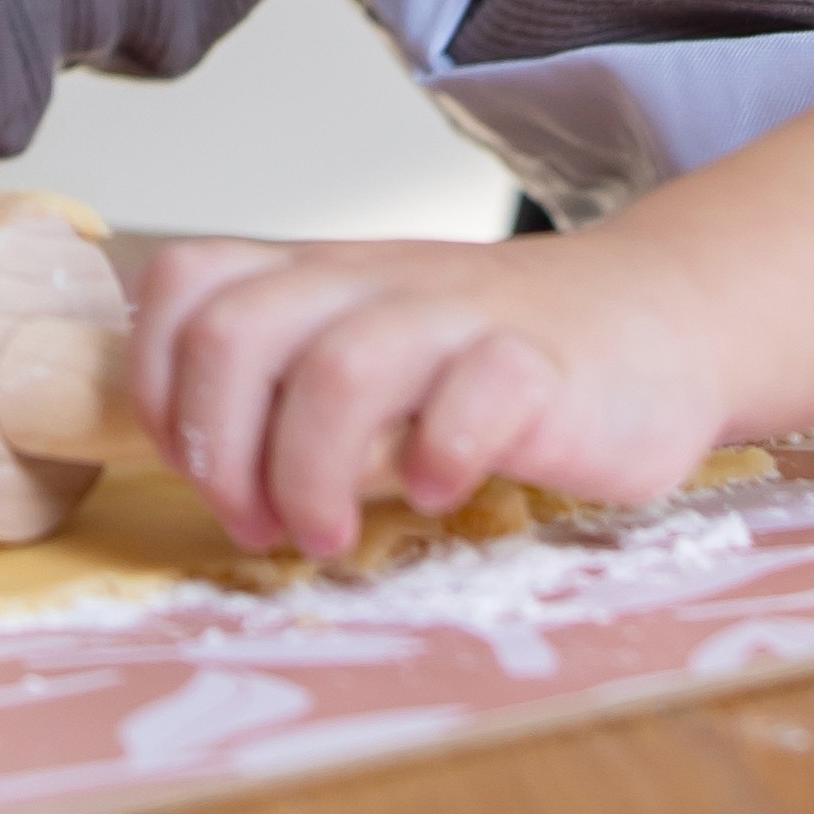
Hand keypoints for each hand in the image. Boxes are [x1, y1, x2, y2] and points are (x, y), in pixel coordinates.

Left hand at [129, 230, 726, 559]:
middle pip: (236, 330)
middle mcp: (373, 283)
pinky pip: (473, 393)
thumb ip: (289, 387)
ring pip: (339, 366)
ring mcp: (457, 316)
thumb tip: (198, 464)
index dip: (158, 381)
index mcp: (319, 278)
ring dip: (309, 471)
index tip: (190, 464)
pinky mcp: (541, 363)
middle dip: (221, 447)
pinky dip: (439, 455)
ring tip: (328, 535)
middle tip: (257, 523)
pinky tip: (439, 492)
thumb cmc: (492, 358)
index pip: (187, 284)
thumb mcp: (371, 348)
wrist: (655, 319)